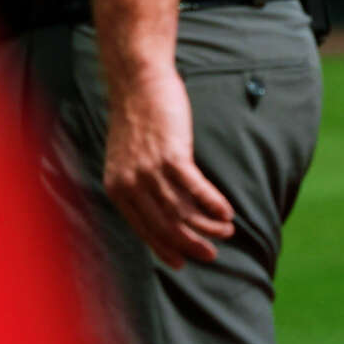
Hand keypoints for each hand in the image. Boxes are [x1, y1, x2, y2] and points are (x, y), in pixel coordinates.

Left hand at [101, 63, 236, 268]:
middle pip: (164, 225)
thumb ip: (138, 182)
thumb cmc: (136, 116)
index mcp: (116, 188)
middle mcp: (130, 184)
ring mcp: (150, 170)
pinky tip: (227, 211)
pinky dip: (213, 203)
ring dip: (207, 225)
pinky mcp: (171, 154)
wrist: (137, 81)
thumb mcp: (128, 156)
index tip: (182, 262)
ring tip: (227, 231)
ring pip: (181, 210)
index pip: (143, 229)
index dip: (164, 248)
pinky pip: (195, 188)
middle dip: (190, 244)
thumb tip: (161, 206)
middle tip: (211, 255)